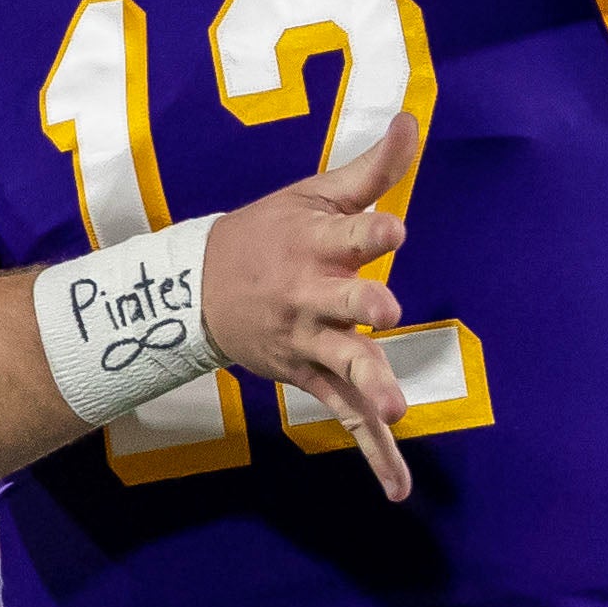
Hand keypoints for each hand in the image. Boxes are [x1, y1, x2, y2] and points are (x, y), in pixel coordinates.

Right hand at [198, 114, 424, 499]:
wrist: (195, 290)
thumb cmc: (268, 232)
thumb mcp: (312, 193)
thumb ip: (371, 167)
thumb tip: (412, 117)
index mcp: (316, 245)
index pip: (351, 235)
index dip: (374, 231)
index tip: (395, 228)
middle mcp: (311, 296)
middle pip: (343, 303)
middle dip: (364, 307)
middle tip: (385, 312)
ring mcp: (309, 342)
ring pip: (343, 366)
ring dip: (369, 387)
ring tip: (395, 411)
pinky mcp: (310, 377)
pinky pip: (346, 417)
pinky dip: (374, 454)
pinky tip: (400, 489)